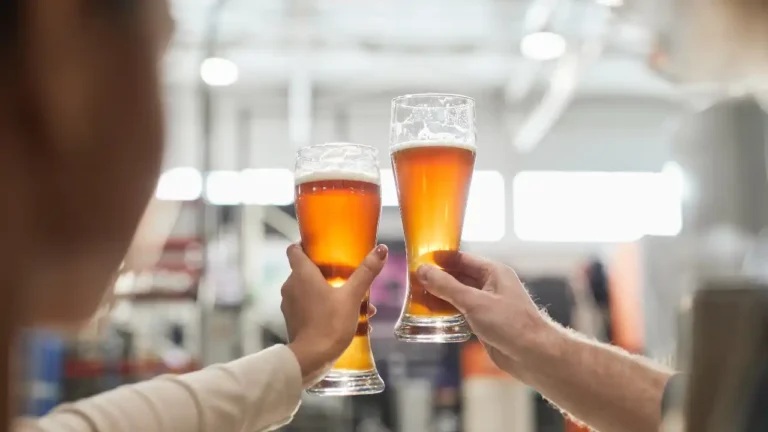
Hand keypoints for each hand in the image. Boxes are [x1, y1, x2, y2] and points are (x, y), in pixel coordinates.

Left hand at [282, 244, 387, 386]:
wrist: (311, 359)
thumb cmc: (330, 323)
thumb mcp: (352, 297)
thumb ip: (366, 272)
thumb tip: (381, 249)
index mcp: (301, 274)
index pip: (294, 249)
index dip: (305, 245)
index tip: (321, 247)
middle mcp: (291, 286)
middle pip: (306, 271)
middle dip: (326, 272)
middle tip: (346, 275)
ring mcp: (290, 305)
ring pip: (309, 291)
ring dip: (329, 292)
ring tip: (354, 302)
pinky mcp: (293, 321)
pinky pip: (309, 307)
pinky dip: (324, 308)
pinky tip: (347, 319)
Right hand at [416, 252, 549, 377]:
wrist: (533, 355)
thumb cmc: (511, 324)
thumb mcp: (474, 302)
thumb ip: (447, 286)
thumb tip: (423, 271)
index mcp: (494, 272)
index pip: (462, 259)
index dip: (440, 259)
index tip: (419, 260)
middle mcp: (491, 285)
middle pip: (458, 277)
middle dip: (437, 279)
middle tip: (413, 281)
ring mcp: (488, 304)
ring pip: (458, 296)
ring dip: (440, 297)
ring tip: (417, 298)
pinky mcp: (485, 322)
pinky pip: (462, 312)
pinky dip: (447, 313)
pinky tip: (432, 316)